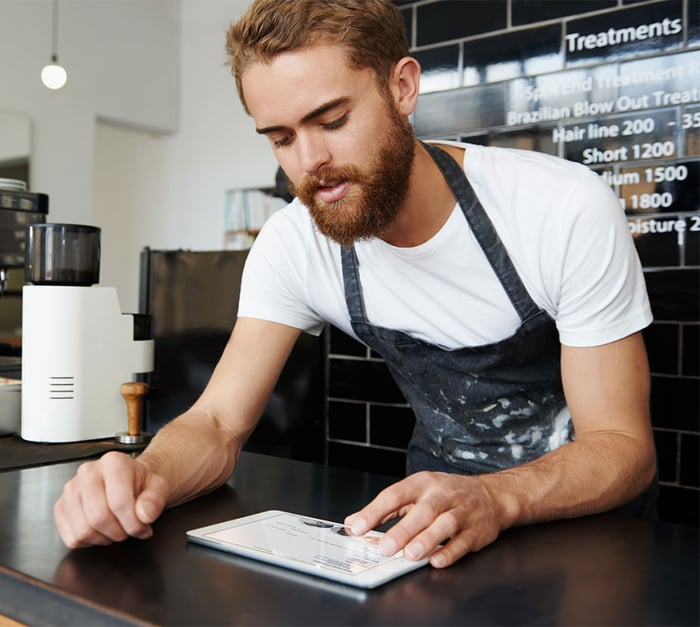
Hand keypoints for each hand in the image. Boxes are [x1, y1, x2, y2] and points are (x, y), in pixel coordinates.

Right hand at [54, 451, 168, 547]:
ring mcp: (71, 489)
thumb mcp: (158, 488)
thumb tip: (144, 514)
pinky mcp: (60, 507)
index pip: (118, 502)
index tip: (142, 526)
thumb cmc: (141, 484)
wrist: (130, 482)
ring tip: (118, 527)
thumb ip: (155, 500)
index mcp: (113, 463)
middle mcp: (88, 472)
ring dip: (105, 538)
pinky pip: (72, 538)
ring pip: (83, 530)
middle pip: (98, 517)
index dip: (133, 523)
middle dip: (119, 532)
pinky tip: (102, 529)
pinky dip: (90, 541)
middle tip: (130, 528)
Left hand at [345, 471, 502, 567]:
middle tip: (385, 547)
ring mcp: (460, 512)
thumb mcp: (416, 492)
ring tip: (410, 554)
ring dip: (426, 540)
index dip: (375, 511)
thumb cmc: (447, 494)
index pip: (395, 495)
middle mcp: (441, 495)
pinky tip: (436, 560)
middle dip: (403, 530)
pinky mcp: (476, 531)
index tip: (357, 527)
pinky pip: (463, 542)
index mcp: (422, 483)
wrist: (491, 495)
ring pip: (444, 525)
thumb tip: (354, 522)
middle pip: (422, 511)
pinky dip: (450, 552)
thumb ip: (386, 508)